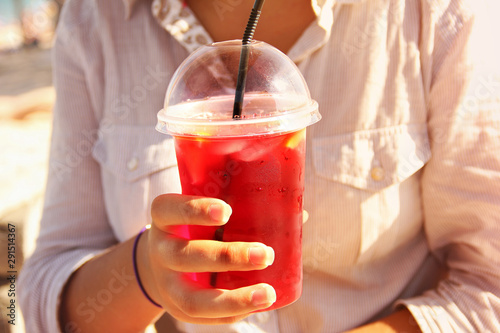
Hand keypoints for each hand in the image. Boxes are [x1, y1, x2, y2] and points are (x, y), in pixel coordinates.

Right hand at [137, 194, 275, 324]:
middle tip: (265, 254)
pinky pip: (204, 318)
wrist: (162, 264)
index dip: (195, 210)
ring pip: (193, 298)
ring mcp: (166, 284)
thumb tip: (298, 215)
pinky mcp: (178, 309)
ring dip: (233, 298)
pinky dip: (234, 313)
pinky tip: (259, 305)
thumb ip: (242, 209)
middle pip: (184, 256)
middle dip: (227, 256)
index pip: (169, 209)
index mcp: (165, 218)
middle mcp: (160, 251)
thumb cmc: (196, 230)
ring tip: (268, 293)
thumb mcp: (205, 214)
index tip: (227, 210)